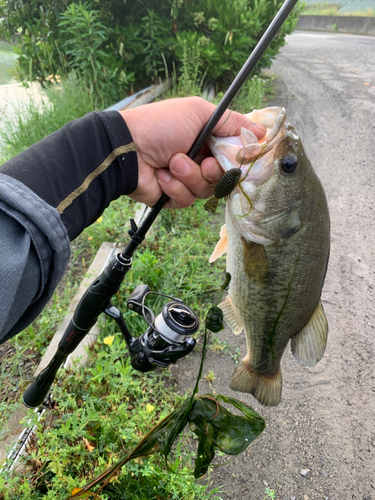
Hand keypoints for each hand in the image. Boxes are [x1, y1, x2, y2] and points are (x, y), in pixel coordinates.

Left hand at [120, 96, 265, 207]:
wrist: (127, 149)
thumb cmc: (160, 125)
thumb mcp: (199, 112)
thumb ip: (231, 121)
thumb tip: (261, 130)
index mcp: (207, 139)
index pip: (235, 154)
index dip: (239, 158)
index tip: (240, 157)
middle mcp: (199, 159)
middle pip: (225, 177)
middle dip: (214, 169)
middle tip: (203, 160)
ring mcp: (186, 179)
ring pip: (207, 190)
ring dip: (190, 175)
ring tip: (171, 162)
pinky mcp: (173, 196)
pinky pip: (187, 200)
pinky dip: (175, 187)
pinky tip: (161, 175)